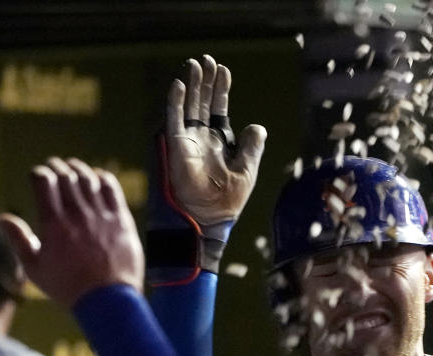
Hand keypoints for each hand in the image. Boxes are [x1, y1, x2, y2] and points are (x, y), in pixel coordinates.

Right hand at [1, 158, 143, 306]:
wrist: (107, 300)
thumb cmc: (68, 288)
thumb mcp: (35, 269)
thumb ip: (18, 240)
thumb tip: (2, 217)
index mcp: (53, 225)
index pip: (43, 181)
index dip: (38, 172)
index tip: (37, 175)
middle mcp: (77, 216)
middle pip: (66, 176)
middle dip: (57, 166)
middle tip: (54, 166)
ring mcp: (101, 217)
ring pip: (88, 179)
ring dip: (78, 169)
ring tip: (73, 168)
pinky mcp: (121, 221)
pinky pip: (112, 190)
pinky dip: (102, 178)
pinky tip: (97, 177)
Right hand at [166, 55, 265, 224]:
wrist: (210, 218)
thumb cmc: (228, 200)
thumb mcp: (247, 170)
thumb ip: (252, 147)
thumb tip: (257, 126)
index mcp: (219, 142)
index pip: (218, 109)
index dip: (221, 90)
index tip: (224, 70)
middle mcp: (201, 138)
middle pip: (202, 102)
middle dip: (205, 82)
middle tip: (207, 60)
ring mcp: (188, 141)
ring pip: (188, 106)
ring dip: (191, 85)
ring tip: (195, 64)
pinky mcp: (177, 146)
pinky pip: (174, 120)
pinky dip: (175, 102)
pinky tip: (179, 84)